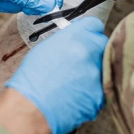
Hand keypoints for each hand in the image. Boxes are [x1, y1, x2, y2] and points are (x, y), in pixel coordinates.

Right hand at [6, 17, 107, 133]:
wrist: (30, 108)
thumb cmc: (32, 79)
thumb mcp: (46, 48)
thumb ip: (67, 40)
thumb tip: (78, 38)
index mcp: (74, 37)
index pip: (95, 25)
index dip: (89, 32)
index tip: (86, 37)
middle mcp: (88, 52)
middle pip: (102, 44)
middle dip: (94, 50)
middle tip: (80, 61)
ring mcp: (96, 74)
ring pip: (103, 67)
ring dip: (93, 71)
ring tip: (74, 81)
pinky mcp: (100, 95)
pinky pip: (101, 88)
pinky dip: (91, 91)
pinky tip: (75, 95)